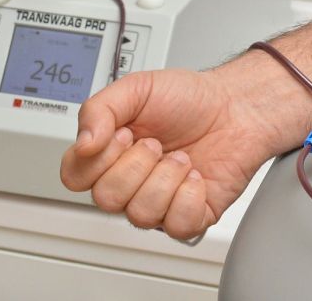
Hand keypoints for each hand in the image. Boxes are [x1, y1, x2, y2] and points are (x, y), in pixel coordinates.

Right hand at [60, 68, 273, 239]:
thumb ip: (99, 109)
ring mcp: (158, 202)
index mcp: (109, 153)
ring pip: (140, 214)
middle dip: (138, 165)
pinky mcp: (189, 216)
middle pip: (105, 199)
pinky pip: (176, 225)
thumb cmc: (189, 99)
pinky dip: (189, 195)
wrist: (236, 107)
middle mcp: (129, 181)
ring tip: (181, 157)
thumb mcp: (137, 87)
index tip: (125, 133)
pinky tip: (195, 176)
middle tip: (157, 143)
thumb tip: (83, 143)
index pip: (74, 177)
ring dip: (166, 178)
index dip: (98, 158)